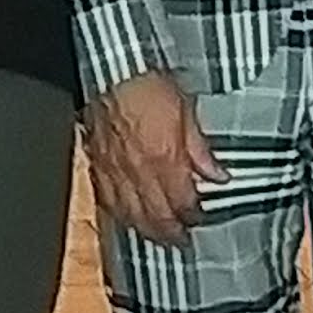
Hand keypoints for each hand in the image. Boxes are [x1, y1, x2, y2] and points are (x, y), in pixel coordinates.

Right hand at [84, 69, 216, 244]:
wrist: (113, 70)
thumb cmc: (148, 83)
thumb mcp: (187, 111)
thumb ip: (201, 149)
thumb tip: (216, 174)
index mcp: (165, 159)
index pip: (182, 203)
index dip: (192, 216)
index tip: (198, 219)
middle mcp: (138, 172)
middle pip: (156, 217)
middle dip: (170, 233)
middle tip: (180, 242)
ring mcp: (114, 171)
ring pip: (130, 214)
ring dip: (145, 230)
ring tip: (156, 237)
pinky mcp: (96, 164)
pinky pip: (107, 199)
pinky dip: (119, 214)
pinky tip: (125, 218)